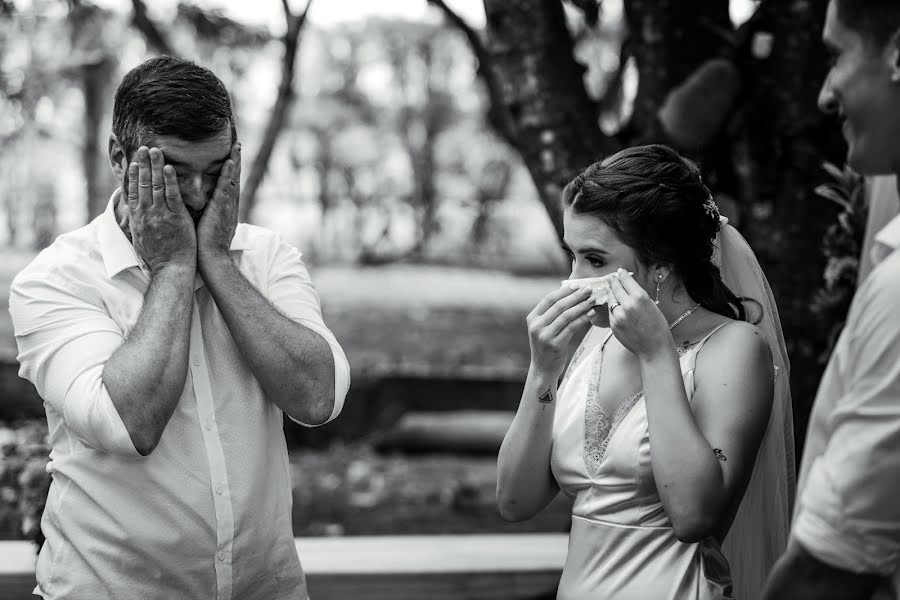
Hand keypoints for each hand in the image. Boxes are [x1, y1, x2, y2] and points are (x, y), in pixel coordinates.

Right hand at [126, 146, 195, 274]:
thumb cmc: (158, 257)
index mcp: (138, 219)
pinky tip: (168, 168)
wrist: (171, 269)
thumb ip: (139, 223)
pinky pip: (172, 195)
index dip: (133, 176)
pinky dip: (169, 181)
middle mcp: (146, 214)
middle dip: (143, 165)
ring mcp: (160, 215)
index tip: (134, 163)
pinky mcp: (176, 217)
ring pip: (156, 186)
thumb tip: (135, 215)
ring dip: (155, 166)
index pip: (133, 192)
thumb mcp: (141, 239)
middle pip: (143, 184)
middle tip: (143, 148)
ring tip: (155, 151)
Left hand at [197, 142, 240, 265]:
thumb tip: (198, 204)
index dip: (231, 168)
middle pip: (234, 177)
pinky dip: (228, 174)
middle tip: (238, 143)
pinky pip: (225, 188)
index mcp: (225, 207)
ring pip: (232, 179)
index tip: (231, 155)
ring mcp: (227, 206)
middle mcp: (230, 204)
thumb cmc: (205, 244)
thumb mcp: (206, 223)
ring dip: (235, 161)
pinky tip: (229, 162)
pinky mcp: (221, 209)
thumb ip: (205, 211)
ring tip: (237, 146)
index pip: (228, 183)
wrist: (211, 258)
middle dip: (236, 159)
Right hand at [527, 284, 594, 376]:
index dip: (564, 291)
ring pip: (567, 316)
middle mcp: (536, 326)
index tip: (578, 285)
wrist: (543, 368)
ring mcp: (544, 336)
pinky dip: (583, 319)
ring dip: (582, 306)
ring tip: (593, 300)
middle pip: (559, 306)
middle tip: (589, 290)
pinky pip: (572, 328)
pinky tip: (591, 314)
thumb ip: (551, 314)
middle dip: (576, 296)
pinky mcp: (555, 345)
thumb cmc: (547, 345)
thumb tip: (570, 294)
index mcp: (532, 318)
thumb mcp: (544, 328)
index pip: (549, 299)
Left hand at [606, 269, 670, 357]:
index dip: (622, 275)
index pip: (626, 280)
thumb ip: (638, 296)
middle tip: (612, 278)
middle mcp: (627, 305)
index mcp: (640, 297)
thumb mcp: (651, 306)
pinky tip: (615, 306)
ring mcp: (618, 315)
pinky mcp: (613, 325)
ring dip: (611, 294)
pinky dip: (612, 308)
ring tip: (611, 289)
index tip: (619, 272)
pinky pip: (610, 312)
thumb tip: (629, 287)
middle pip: (615, 288)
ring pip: (610, 300)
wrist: (654, 348)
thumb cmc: (657, 328)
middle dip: (613, 282)